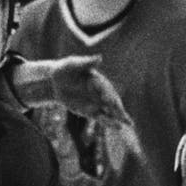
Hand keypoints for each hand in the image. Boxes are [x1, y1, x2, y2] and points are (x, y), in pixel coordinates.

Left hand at [11, 56, 132, 126]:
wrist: (56, 81)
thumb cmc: (65, 69)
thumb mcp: (73, 64)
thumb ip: (86, 62)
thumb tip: (99, 57)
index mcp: (98, 80)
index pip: (105, 88)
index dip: (107, 94)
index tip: (106, 100)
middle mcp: (100, 92)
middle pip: (112, 101)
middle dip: (118, 108)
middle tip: (124, 115)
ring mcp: (96, 102)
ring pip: (110, 111)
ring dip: (119, 117)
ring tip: (129, 124)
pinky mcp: (91, 111)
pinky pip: (101, 118)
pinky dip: (110, 122)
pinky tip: (118, 127)